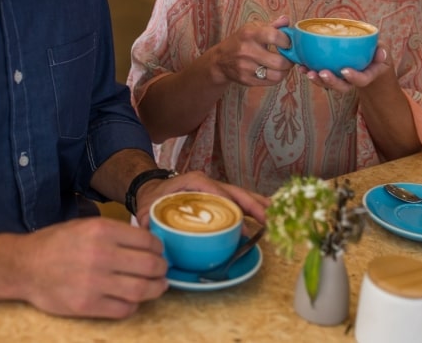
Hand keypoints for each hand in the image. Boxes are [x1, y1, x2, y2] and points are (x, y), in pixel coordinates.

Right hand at [16, 217, 168, 318]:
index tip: (158, 252)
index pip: (146, 241)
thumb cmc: (56, 243)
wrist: (25, 266)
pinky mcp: (87, 305)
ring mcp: (94, 282)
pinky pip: (123, 309)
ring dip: (156, 289)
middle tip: (162, 270)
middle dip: (162, 269)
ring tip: (158, 286)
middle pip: (149, 266)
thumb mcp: (85, 225)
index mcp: (101, 231)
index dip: (158, 248)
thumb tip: (146, 242)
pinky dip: (134, 305)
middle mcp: (101, 255)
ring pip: (141, 290)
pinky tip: (133, 300)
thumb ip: (114, 232)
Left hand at [134, 170, 269, 227]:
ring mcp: (214, 188)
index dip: (229, 204)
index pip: (215, 191)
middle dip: (252, 204)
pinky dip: (252, 205)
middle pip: (234, 192)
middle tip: (267, 218)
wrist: (151, 189)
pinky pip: (237, 199)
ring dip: (257, 203)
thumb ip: (150, 223)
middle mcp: (207, 182)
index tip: (241, 220)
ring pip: (239, 194)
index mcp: (192, 182)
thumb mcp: (147, 210)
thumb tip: (157, 240)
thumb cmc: (152, 199)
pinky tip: (265, 213)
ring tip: (274, 213)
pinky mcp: (217, 195)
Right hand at [209, 15, 293, 85]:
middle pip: (279, 61)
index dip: (287, 41)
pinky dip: (277, 77)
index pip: (275, 36)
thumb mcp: (253, 28)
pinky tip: (274, 71)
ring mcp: (246, 67)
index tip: (288, 43)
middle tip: (289, 57)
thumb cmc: (241, 41)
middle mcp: (247, 51)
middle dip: (289, 60)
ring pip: (277, 75)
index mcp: (250, 34)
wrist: (220, 60)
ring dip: (285, 71)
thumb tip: (286, 20)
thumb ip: (272, 25)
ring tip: (283, 65)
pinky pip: (270, 82)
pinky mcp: (246, 80)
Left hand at [303, 44, 393, 93]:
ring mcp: (341, 80)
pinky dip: (310, 72)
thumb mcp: (382, 53)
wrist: (370, 64)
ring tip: (308, 72)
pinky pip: (321, 76)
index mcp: (367, 75)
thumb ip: (382, 52)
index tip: (345, 71)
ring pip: (329, 84)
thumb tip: (381, 52)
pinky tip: (301, 66)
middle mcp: (353, 81)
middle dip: (331, 81)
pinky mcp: (331, 75)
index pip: (362, 80)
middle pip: (342, 86)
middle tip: (322, 73)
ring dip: (317, 79)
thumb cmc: (376, 56)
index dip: (354, 77)